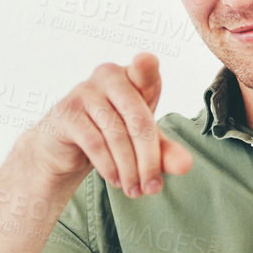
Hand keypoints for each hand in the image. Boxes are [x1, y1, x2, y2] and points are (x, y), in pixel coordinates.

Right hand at [24, 52, 194, 196]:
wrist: (67, 145)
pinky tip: (116, 181)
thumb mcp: (143, 142)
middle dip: (149, 161)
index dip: (145, 66)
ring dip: (129, 170)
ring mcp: (85, 91)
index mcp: (133, 76)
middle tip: (152, 189)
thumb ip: (166, 152)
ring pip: (117, 136)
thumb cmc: (112, 134)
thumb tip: (186, 166)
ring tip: (134, 190)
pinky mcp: (67, 112)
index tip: (143, 61)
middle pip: (139, 121)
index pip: (144, 70)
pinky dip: (109, 167)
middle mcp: (109, 76)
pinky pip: (95, 144)